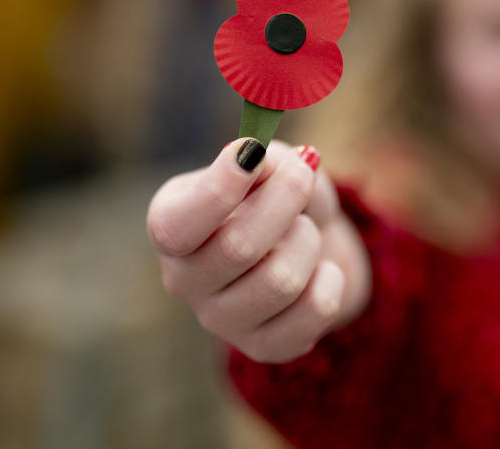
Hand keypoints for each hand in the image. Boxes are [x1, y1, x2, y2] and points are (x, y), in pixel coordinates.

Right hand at [146, 139, 370, 362]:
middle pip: (238, 248)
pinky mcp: (262, 347)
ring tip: (305, 230)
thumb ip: (269, 159)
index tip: (251, 152)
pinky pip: (313, 312)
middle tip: (303, 173)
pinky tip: (321, 269)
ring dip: (308, 241)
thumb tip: (268, 162)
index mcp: (169, 226)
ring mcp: (220, 320)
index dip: (217, 189)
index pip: (178, 225)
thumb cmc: (276, 196)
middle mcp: (183, 279)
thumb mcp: (272, 165)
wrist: (302, 246)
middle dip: (284, 199)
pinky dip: (330, 280)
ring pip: (281, 281)